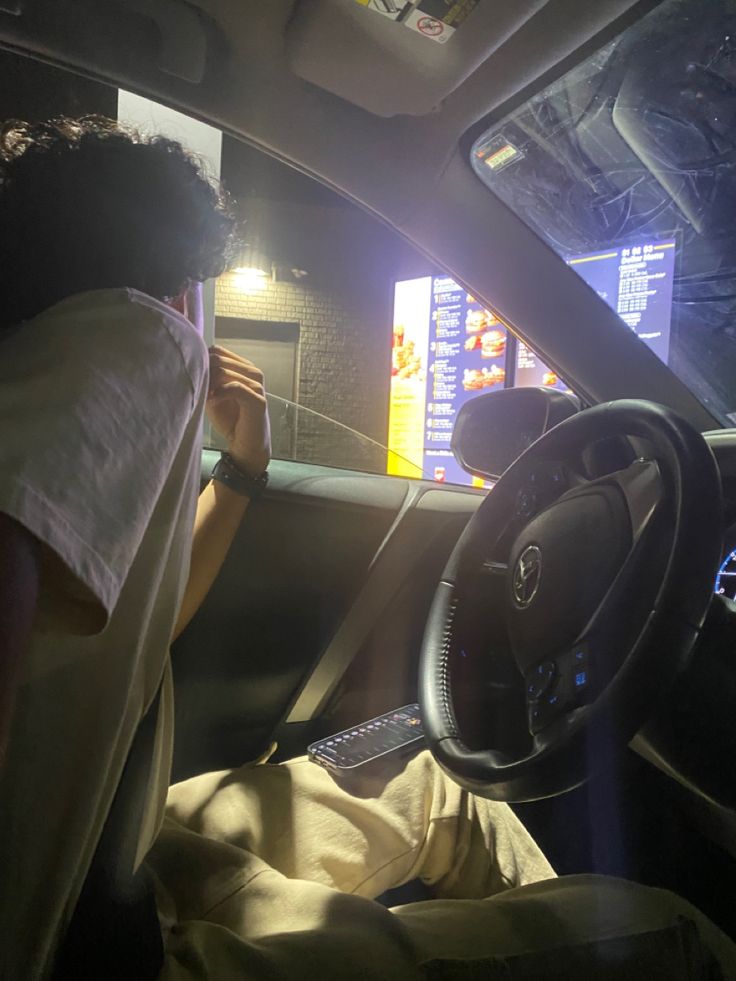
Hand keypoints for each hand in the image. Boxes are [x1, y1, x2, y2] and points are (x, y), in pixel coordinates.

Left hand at [206, 346, 270, 476]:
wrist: (245, 443)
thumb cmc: (230, 419)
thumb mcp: (213, 395)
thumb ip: (206, 379)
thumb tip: (192, 365)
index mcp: (243, 367)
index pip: (217, 350)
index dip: (202, 362)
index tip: (197, 380)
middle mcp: (253, 372)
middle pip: (218, 358)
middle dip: (204, 373)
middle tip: (200, 391)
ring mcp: (257, 385)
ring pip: (224, 370)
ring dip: (210, 384)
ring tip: (206, 398)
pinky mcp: (258, 400)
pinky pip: (235, 387)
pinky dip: (219, 393)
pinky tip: (212, 401)